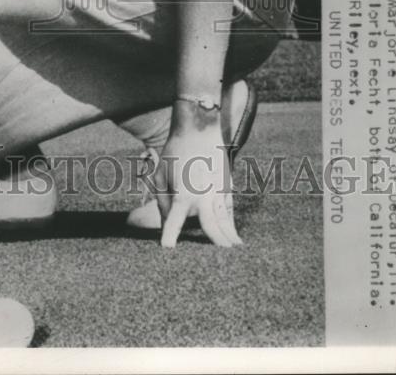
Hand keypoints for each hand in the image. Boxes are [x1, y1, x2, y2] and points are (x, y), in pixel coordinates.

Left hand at [153, 118, 241, 248]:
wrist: (199, 129)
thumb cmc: (176, 151)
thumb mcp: (161, 174)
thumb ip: (163, 201)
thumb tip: (169, 221)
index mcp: (184, 194)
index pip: (175, 221)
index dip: (170, 236)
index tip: (167, 249)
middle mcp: (203, 196)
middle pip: (212, 227)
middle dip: (214, 245)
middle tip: (217, 266)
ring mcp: (218, 192)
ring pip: (225, 221)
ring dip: (228, 238)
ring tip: (234, 256)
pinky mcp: (226, 187)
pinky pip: (229, 211)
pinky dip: (231, 224)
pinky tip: (234, 238)